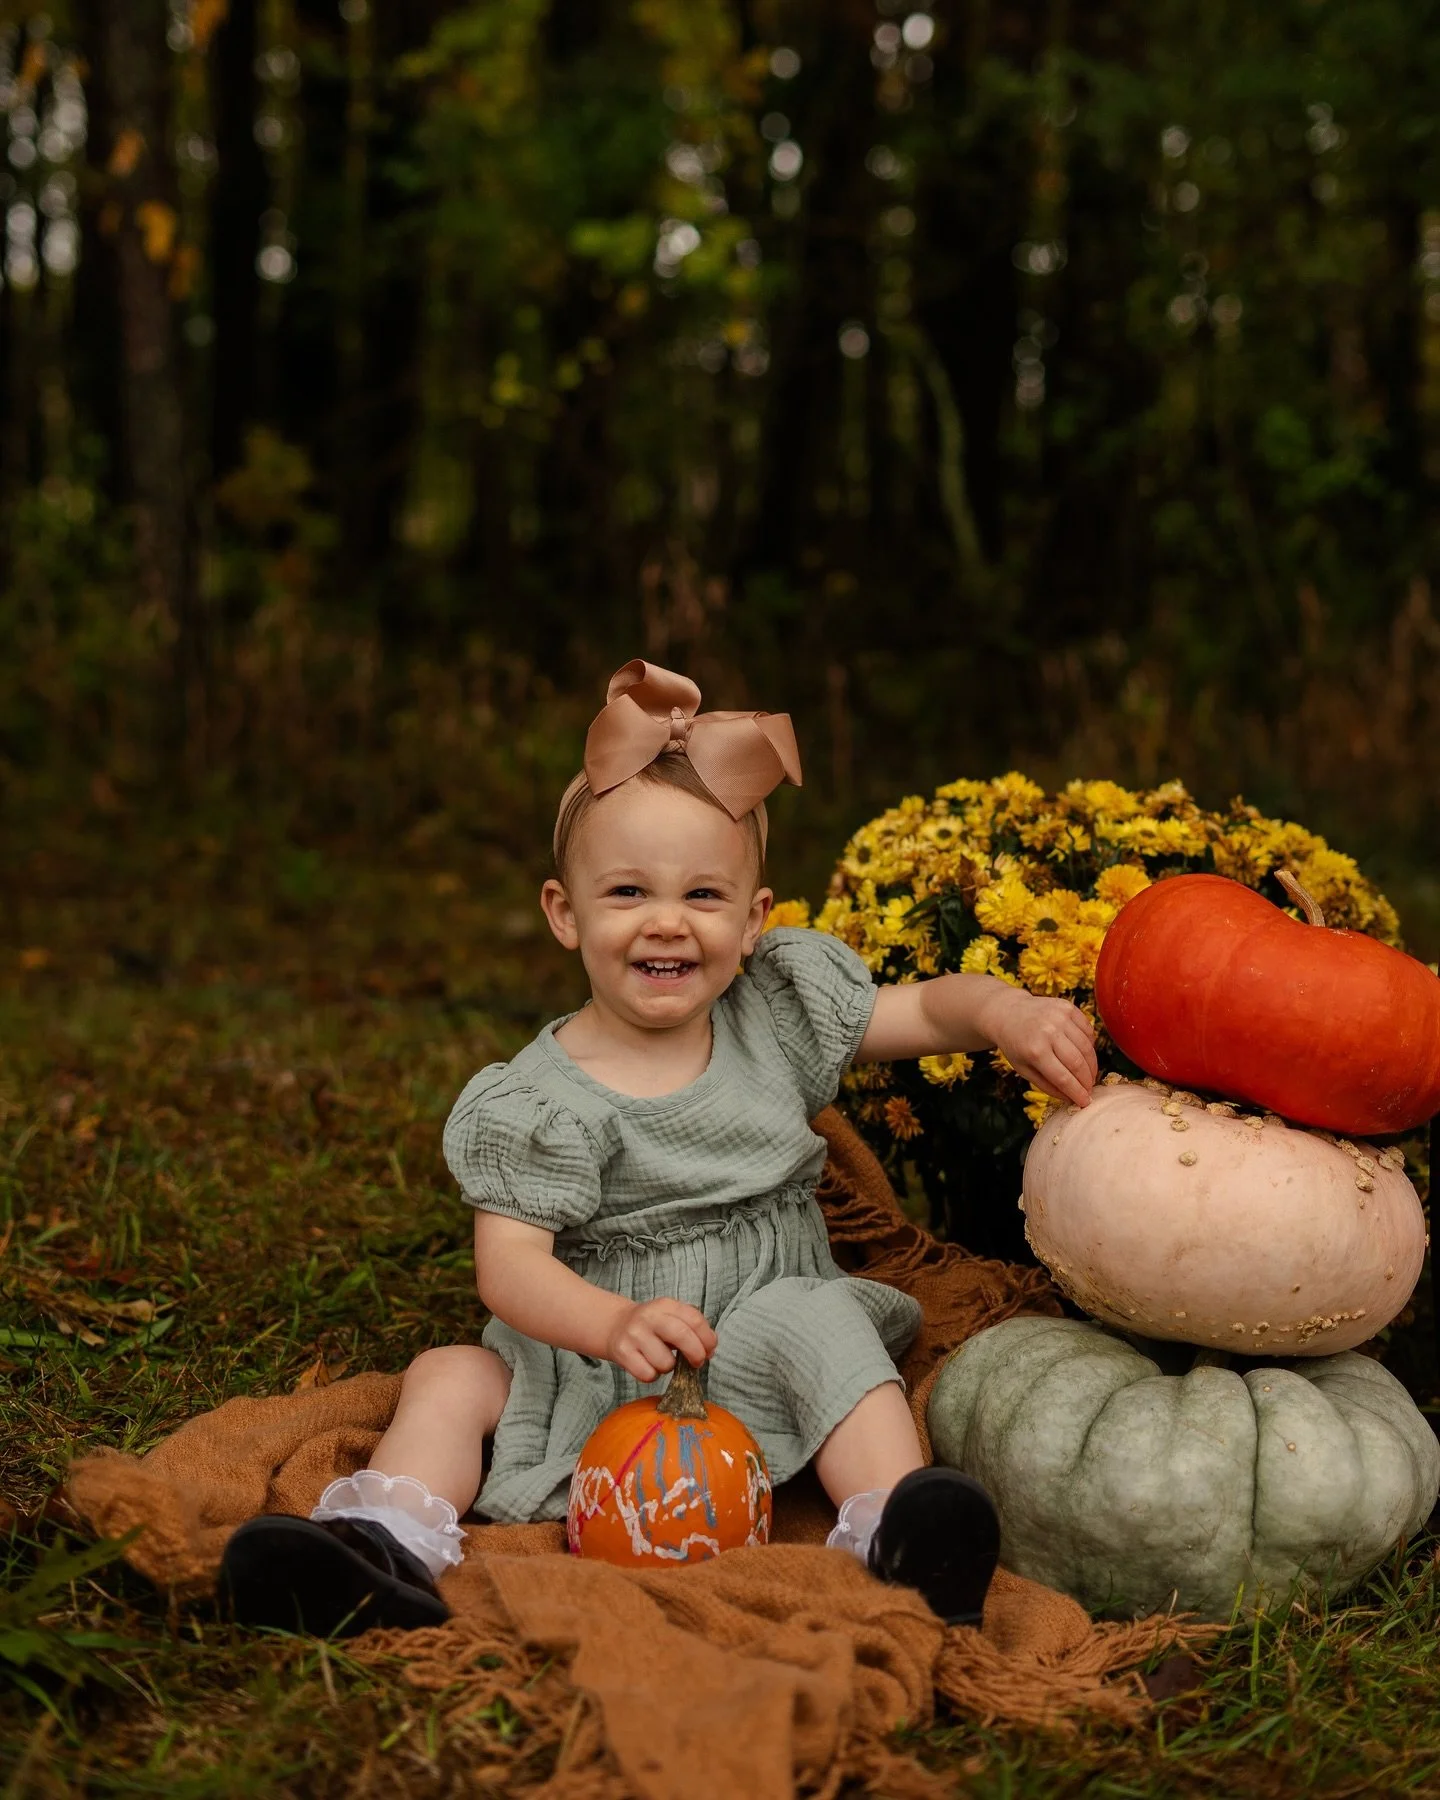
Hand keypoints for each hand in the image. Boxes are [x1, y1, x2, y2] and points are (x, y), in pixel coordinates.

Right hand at [604, 1298, 717, 1383]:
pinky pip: (648, 1374)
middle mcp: (649, 1317)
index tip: (710, 1349)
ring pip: (665, 1363)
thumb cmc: (652, 1326)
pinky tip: (649, 1365)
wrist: (615, 1325)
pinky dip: (653, 1375)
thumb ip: (692, 1328)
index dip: (707, 1338)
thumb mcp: (671, 1317)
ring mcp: (634, 1335)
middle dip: (696, 1354)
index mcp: (665, 1305)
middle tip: (697, 1362)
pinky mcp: (623, 1353)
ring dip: (669, 1368)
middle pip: (682, 1336)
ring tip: (663, 1360)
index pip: (694, 1319)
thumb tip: (709, 1349)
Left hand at [989, 988, 1097, 1107]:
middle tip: (1089, 1089)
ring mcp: (1060, 1017)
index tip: (1085, 1102)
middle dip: (1087, 1080)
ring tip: (1089, 1074)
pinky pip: (1088, 1031)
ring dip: (1092, 1064)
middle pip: (1079, 1063)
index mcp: (1035, 1051)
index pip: (1064, 1078)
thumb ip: (1047, 1086)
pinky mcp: (1068, 1007)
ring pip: (1087, 1048)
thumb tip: (1072, 1098)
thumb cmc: (1015, 1044)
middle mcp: (1049, 1032)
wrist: (1008, 1012)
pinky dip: (1090, 1045)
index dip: (1078, 1093)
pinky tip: (1085, 1053)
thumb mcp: (1023, 1069)